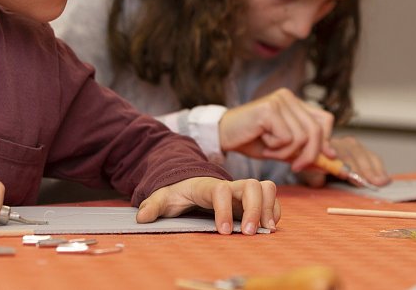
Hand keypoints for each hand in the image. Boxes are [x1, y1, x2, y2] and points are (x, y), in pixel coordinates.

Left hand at [136, 177, 278, 234]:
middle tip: (249, 233)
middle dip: (254, 209)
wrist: (191, 182)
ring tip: (264, 230)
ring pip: (266, 187)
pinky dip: (274, 211)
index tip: (223, 232)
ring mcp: (243, 191)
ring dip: (268, 208)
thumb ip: (154, 204)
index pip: (222, 191)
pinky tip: (268, 227)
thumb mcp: (164, 196)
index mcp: (209, 185)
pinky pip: (271, 198)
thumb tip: (142, 216)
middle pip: (252, 185)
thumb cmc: (179, 192)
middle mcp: (231, 185)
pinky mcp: (252, 199)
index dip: (225, 209)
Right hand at [219, 88, 334, 171]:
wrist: (223, 135)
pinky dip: (276, 148)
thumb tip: (331, 159)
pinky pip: (286, 138)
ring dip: (286, 152)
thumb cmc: (252, 140)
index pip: (325, 120)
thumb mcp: (283, 148)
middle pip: (316, 130)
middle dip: (310, 154)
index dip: (326, 141)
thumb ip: (304, 150)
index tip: (323, 160)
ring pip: (301, 137)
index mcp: (295, 103)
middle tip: (296, 167)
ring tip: (270, 150)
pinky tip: (263, 143)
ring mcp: (280, 101)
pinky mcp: (270, 109)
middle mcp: (289, 97)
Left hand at [297, 135, 390, 187]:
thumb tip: (320, 180)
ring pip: (364, 153)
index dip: (342, 163)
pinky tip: (385, 179)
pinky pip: (372, 157)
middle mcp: (339, 141)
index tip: (346, 174)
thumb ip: (313, 176)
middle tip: (368, 182)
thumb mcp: (308, 173)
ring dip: (373, 169)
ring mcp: (351, 144)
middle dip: (361, 167)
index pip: (333, 150)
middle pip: (352, 152)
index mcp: (324, 145)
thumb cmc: (312, 168)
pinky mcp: (362, 151)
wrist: (315, 161)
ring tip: (380, 182)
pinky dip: (379, 168)